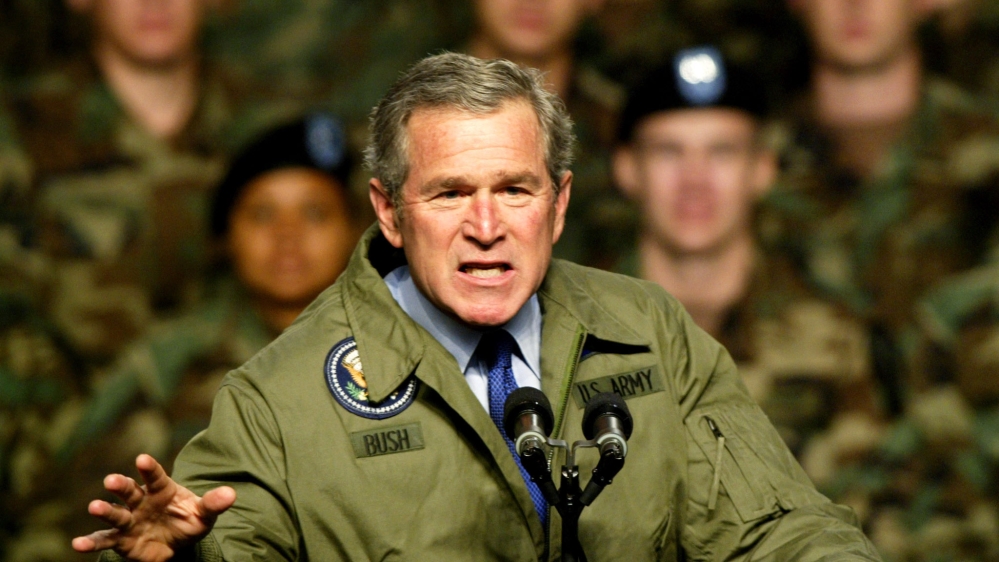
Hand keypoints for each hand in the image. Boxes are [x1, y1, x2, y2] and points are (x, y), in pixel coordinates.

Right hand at [72, 454, 235, 561]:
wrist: (177, 543)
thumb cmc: (189, 520)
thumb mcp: (204, 514)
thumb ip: (214, 504)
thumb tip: (231, 494)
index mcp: (162, 489)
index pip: (156, 476)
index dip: (149, 467)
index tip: (142, 459)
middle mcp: (141, 501)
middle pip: (130, 491)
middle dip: (121, 485)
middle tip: (111, 480)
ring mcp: (129, 519)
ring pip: (115, 514)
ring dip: (104, 510)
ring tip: (94, 507)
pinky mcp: (121, 539)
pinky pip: (105, 540)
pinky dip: (90, 542)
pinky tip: (77, 544)